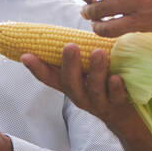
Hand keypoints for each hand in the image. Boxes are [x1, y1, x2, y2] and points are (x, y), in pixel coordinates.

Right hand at [20, 44, 142, 135]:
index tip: (26, 56)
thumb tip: (68, 32)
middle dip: (69, 65)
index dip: (37, 68)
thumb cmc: (104, 87)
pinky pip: (116, 97)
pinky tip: (117, 78)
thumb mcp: (87, 75)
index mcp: (71, 86)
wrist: (125, 118)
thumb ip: (79, 59)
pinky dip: (115, 88)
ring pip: (94, 89)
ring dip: (95, 71)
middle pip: (70, 83)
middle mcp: (81, 96)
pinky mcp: (118, 106)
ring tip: (98, 53)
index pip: (49, 78)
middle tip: (70, 46)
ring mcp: (99, 102)